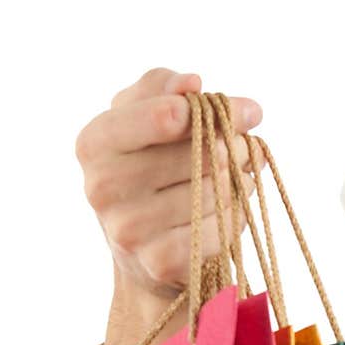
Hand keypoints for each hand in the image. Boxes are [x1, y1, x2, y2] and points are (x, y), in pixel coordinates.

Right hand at [75, 67, 263, 299]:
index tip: (249, 112)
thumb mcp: (143, 116)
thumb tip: (192, 82)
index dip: (216, 110)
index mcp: (95, 142)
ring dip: (239, 182)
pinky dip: (235, 217)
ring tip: (236, 179)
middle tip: (247, 148)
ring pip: (216, 192)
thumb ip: (163, 87)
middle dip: (236, 147)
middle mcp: (102, 187)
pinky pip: (220, 231)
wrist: (143, 249)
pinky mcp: (158, 262)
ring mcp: (128, 230)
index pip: (166, 114)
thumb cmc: (148, 167)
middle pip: (201, 154)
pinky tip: (228, 211)